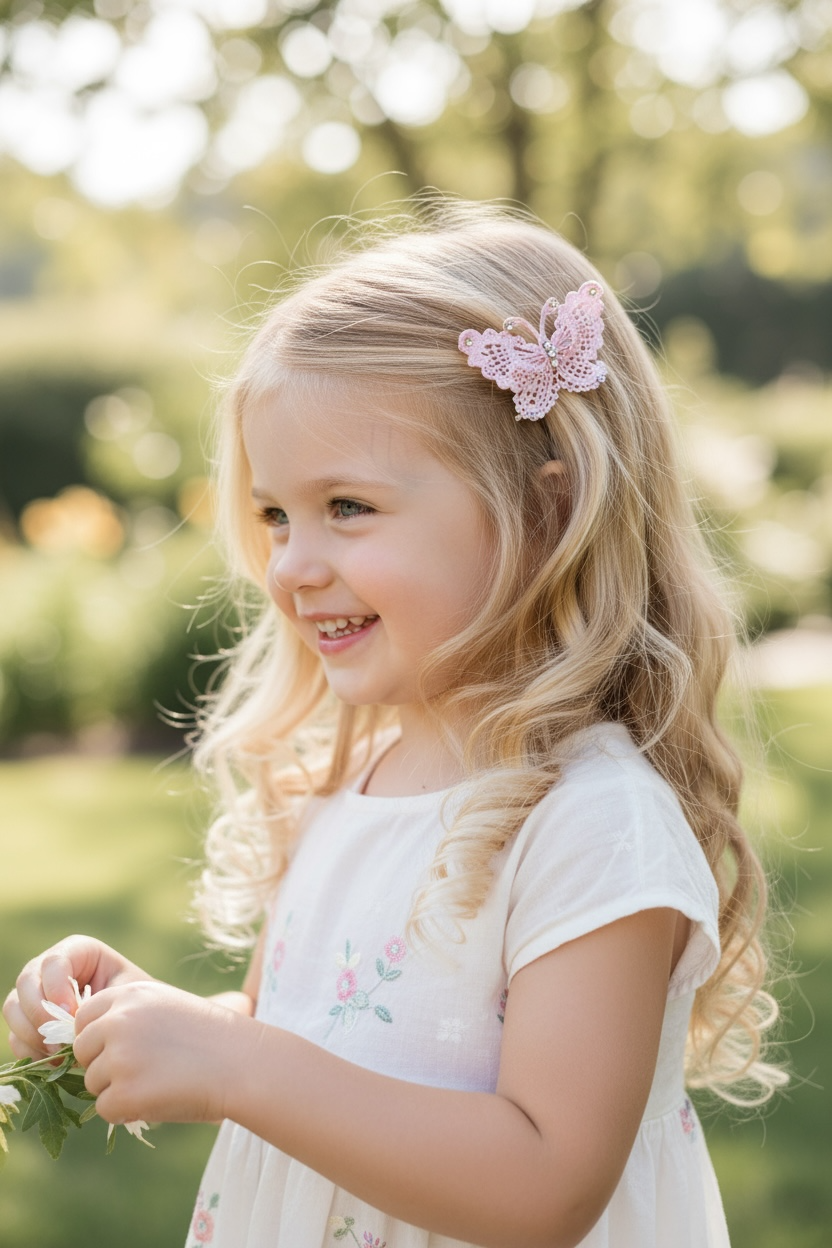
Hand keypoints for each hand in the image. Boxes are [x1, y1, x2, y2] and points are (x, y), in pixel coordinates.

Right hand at [3, 935, 152, 1059]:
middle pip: (26, 983)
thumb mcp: (125, 993)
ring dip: (31, 1033)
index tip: (72, 1014)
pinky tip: (53, 1061)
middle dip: (39, 1013)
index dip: (56, 988)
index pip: (53, 962)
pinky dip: (29, 1050)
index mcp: (77, 951)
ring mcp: (35, 994)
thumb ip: (101, 1001)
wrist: (134, 1023)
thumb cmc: (133, 1001)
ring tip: (58, 1052)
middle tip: (60, 1039)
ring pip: (14, 1008)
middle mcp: (49, 968)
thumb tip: (71, 1021)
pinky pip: (15, 1034)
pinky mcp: (28, 1021)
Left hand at [73, 981, 241, 1125]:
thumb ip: (127, 1015)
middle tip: (143, 1070)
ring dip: (117, 1088)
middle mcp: (118, 1020)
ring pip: (93, 1082)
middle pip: (82, 1050)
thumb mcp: (167, 1006)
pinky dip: (127, 1111)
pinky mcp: (124, 1092)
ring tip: (159, 1082)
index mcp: (129, 993)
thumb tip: (87, 1041)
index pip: (83, 1018)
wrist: (244, 1064)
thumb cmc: (210, 1037)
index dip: (99, 1038)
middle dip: (103, 1064)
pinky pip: (105, 1109)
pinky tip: (159, 1098)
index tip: (125, 1048)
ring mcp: (119, 1056)